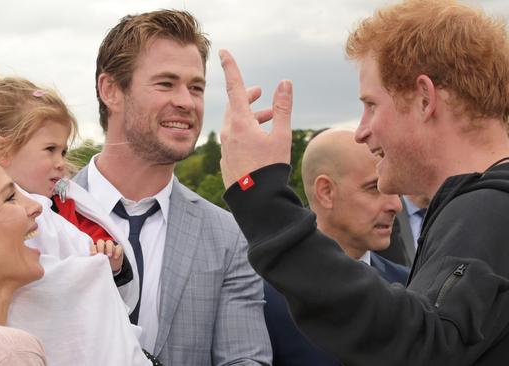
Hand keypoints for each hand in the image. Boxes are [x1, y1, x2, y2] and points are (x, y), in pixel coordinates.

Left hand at [91, 239, 123, 272]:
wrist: (113, 267)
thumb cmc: (103, 264)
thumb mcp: (98, 263)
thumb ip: (95, 260)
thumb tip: (90, 262)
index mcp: (97, 249)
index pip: (93, 246)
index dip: (93, 249)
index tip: (94, 254)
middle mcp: (103, 246)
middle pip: (100, 242)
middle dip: (100, 247)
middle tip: (101, 254)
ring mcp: (111, 247)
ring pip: (109, 242)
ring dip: (109, 248)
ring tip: (109, 256)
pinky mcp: (118, 249)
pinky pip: (119, 247)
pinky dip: (117, 252)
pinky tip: (115, 258)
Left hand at [218, 49, 292, 187]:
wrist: (256, 200)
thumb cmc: (271, 168)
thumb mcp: (282, 136)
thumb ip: (282, 108)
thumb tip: (285, 83)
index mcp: (241, 122)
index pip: (234, 87)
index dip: (230, 67)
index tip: (223, 52)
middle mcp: (228, 132)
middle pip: (235, 106)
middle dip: (247, 97)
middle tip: (259, 92)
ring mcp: (225, 147)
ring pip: (234, 124)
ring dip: (249, 117)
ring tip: (266, 119)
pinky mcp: (226, 160)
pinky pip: (233, 139)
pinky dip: (244, 133)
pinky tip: (256, 142)